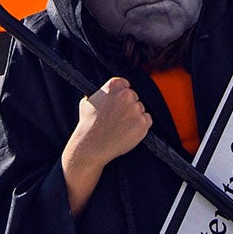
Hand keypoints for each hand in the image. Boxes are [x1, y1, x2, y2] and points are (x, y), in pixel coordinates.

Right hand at [61, 77, 152, 215]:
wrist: (89, 150)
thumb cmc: (85, 128)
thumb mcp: (87, 104)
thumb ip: (99, 94)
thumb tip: (102, 91)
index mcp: (111, 86)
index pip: (124, 84)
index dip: (120, 96)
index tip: (115, 107)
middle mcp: (126, 96)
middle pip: (134, 97)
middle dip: (127, 109)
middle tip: (114, 122)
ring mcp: (135, 110)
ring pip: (142, 111)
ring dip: (134, 120)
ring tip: (117, 131)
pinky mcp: (143, 125)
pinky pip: (147, 123)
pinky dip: (140, 130)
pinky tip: (125, 136)